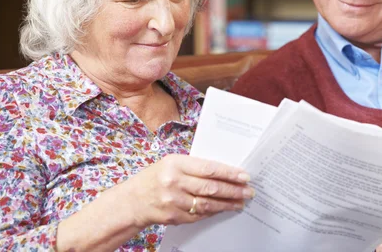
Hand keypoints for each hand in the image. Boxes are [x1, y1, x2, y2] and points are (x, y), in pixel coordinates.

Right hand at [123, 154, 253, 228]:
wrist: (133, 200)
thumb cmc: (155, 177)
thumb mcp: (172, 163)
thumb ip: (195, 166)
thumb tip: (224, 172)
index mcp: (175, 164)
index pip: (208, 169)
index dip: (229, 173)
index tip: (244, 176)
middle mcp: (174, 182)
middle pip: (211, 188)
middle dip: (233, 190)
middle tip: (248, 191)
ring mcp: (173, 201)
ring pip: (207, 204)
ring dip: (227, 204)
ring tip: (240, 202)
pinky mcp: (174, 217)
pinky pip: (199, 215)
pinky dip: (213, 212)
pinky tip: (223, 209)